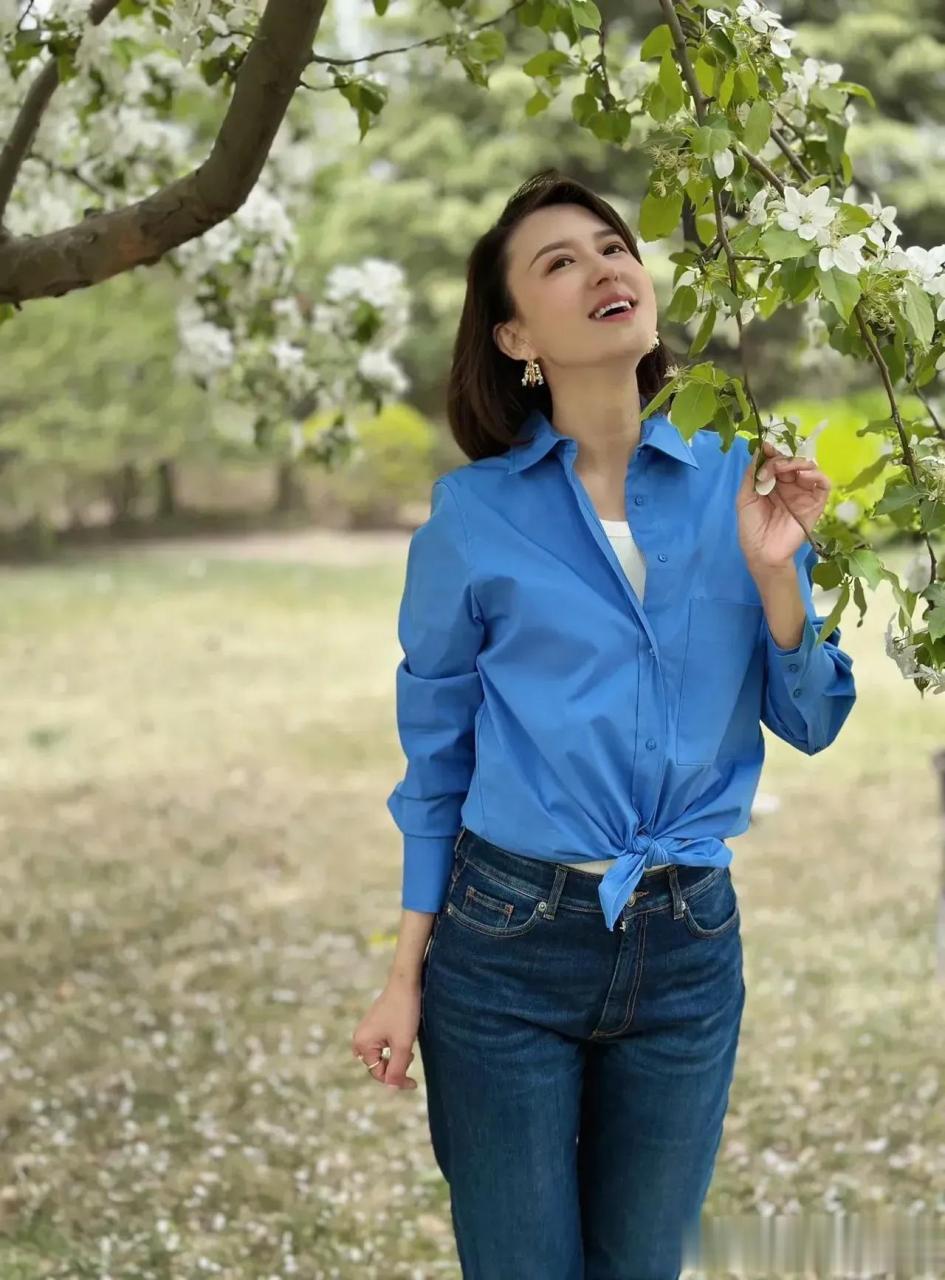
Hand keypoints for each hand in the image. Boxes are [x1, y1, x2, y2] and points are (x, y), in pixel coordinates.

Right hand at [350, 980, 420, 1089]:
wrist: (406, 982)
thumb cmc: (404, 1012)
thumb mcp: (402, 1045)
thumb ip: (396, 1069)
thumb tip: (391, 1090)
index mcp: (362, 1044)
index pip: (378, 1073)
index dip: (397, 1080)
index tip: (415, 1083)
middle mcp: (359, 1038)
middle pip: (377, 1065)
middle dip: (395, 1067)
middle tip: (410, 1056)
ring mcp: (366, 1029)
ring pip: (381, 1055)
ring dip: (395, 1057)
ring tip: (408, 1047)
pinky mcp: (374, 1023)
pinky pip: (382, 1044)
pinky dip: (394, 1047)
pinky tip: (404, 1038)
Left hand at [737, 438, 830, 573]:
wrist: (762, 552)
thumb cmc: (752, 526)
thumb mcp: (745, 497)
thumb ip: (752, 474)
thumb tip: (761, 449)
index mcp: (773, 483)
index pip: (777, 460)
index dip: (774, 451)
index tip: (767, 447)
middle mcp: (789, 485)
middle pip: (792, 461)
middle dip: (782, 458)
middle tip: (774, 465)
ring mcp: (803, 493)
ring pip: (809, 468)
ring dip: (797, 462)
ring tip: (785, 468)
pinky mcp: (816, 503)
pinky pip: (823, 484)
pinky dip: (817, 475)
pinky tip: (804, 475)